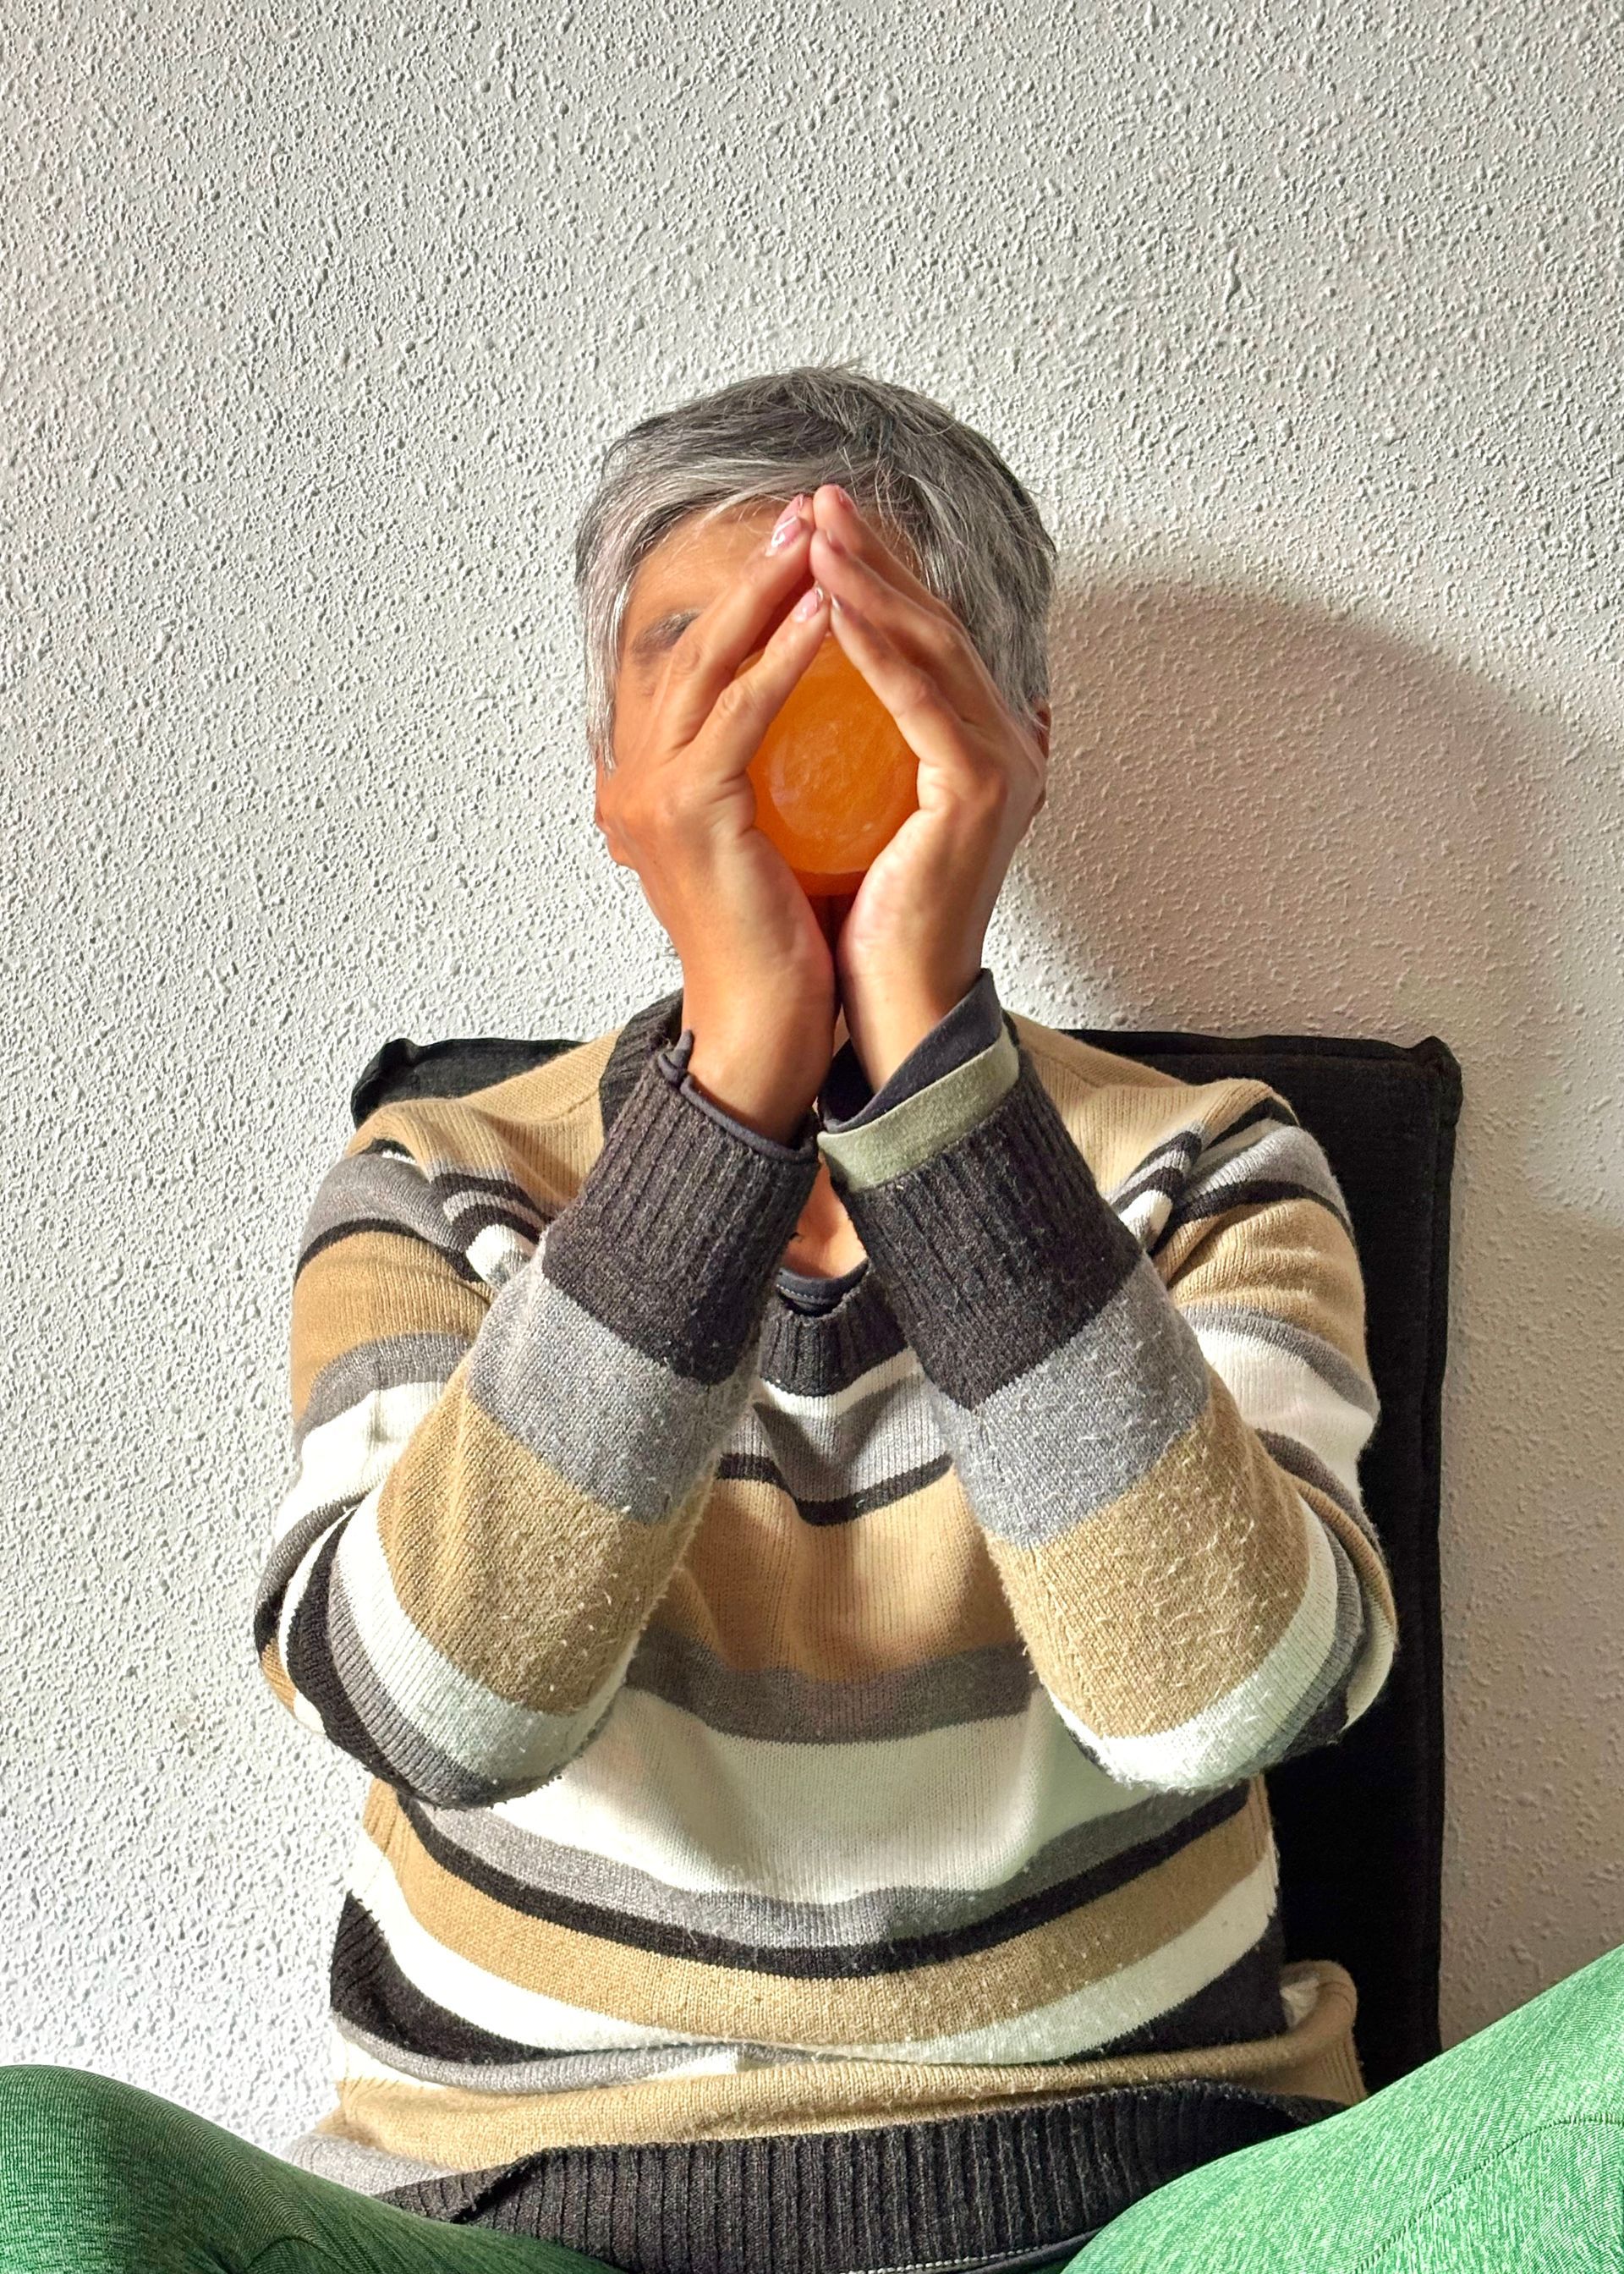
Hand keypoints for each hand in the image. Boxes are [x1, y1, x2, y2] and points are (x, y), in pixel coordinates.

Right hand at [594, 497, 835, 1141]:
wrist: (767, 1029)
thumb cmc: (786, 947)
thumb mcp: (774, 843)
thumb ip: (774, 782)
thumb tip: (829, 732)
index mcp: (655, 785)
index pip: (701, 671)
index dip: (748, 604)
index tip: (808, 553)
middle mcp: (639, 780)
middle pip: (696, 648)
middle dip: (756, 575)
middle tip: (811, 514)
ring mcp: (656, 794)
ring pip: (712, 665)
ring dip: (771, 593)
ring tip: (822, 540)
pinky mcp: (691, 811)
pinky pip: (742, 714)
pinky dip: (785, 657)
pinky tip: (830, 612)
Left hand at [805, 484, 1049, 1086]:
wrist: (896, 1003)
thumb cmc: (871, 925)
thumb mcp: (862, 816)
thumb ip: (860, 754)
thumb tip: (805, 702)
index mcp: (984, 749)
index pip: (929, 641)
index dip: (883, 576)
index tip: (826, 528)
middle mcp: (1008, 746)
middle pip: (937, 626)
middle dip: (877, 556)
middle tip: (821, 499)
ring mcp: (1002, 765)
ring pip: (931, 648)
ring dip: (870, 581)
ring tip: (817, 530)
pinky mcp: (977, 791)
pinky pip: (918, 700)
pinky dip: (874, 646)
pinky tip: (833, 603)